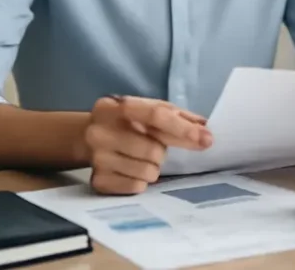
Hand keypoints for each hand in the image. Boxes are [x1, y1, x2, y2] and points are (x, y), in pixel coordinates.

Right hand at [84, 95, 211, 193]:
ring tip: (140, 158)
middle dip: (161, 151)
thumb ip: (179, 117)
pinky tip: (129, 170)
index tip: (206, 139)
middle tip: (151, 146)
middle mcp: (101, 130)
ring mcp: (97, 157)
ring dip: (152, 167)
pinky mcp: (98, 181)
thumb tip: (205, 129)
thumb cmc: (128, 122)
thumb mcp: (150, 110)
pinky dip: (140, 181)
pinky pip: (136, 187)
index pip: (155, 115)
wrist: (87, 137)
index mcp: (116, 106)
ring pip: (147, 171)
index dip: (183, 128)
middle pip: (154, 149)